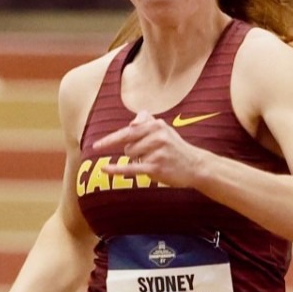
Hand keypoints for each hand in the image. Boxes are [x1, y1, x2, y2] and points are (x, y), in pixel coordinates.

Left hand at [90, 110, 209, 187]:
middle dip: (132, 152)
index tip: (96, 146)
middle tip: (149, 155)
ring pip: (130, 157)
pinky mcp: (156, 167)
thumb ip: (146, 121)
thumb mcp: (164, 129)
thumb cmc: (176, 148)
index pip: (128, 131)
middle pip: (127, 146)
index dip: (110, 139)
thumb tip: (131, 122)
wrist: (196, 166)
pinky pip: (131, 168)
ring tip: (154, 161)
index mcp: (156, 125)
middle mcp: (156, 136)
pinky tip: (105, 169)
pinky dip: (116, 170)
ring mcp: (156, 152)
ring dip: (137, 161)